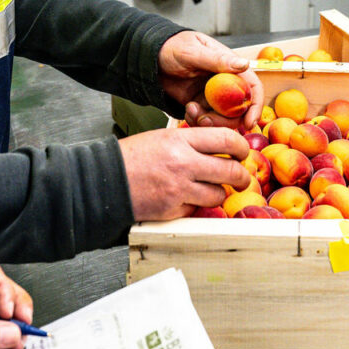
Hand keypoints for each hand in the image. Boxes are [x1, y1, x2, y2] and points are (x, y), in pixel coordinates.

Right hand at [119, 126, 250, 219]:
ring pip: (218, 194)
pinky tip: (188, 197)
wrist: (106, 180)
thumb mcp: (164, 138)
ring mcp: (179, 189)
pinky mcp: (173, 210)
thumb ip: (192, 142)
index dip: (242, 147)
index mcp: (181, 141)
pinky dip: (197, 204)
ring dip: (220, 192)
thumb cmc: (133, 157)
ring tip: (214, 188)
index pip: (227, 140)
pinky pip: (197, 209)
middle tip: (241, 176)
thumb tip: (220, 147)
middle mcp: (184, 164)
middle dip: (241, 176)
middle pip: (231, 171)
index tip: (242, 152)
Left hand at [158, 31, 263, 130]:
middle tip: (206, 120)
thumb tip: (244, 64)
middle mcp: (224, 83)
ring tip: (191, 111)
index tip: (249, 122)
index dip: (255, 105)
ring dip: (210, 122)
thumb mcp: (194, 51)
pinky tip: (187, 111)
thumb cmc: (173, 47)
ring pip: (223, 119)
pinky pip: (206, 121)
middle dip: (227, 121)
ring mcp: (212, 96)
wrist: (150, 58)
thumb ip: (218, 60)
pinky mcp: (200, 105)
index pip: (252, 87)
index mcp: (229, 66)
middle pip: (240, 110)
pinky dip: (198, 122)